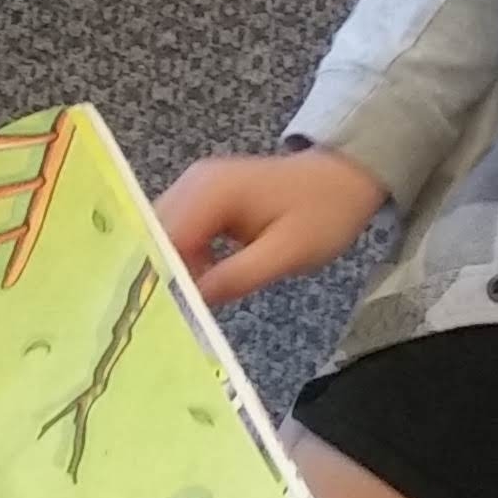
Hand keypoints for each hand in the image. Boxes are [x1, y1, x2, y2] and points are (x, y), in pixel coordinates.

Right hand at [154, 146, 384, 306]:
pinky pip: (179, 232)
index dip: (157, 277)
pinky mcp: (203, 198)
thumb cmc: (323, 213)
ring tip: (183, 306)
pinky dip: (183, 259)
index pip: (164, 239)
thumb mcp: (288, 252)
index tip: (159, 316)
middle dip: (158, 275)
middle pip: (154, 236)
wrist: (344, 178)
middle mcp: (193, 184)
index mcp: (211, 192)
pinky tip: (198, 284)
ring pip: (162, 235)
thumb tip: (193, 301)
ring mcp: (196, 187)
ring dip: (170, 269)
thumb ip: (239, 275)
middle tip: (168, 318)